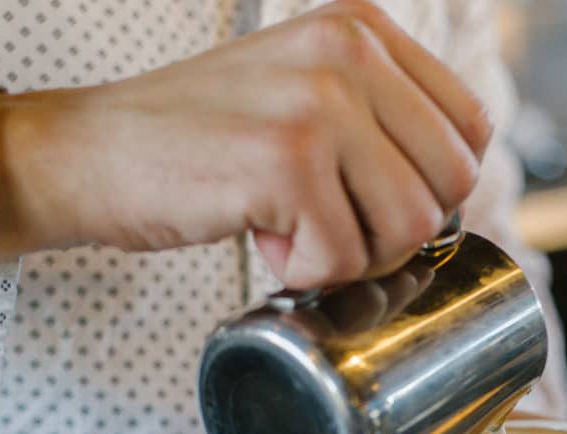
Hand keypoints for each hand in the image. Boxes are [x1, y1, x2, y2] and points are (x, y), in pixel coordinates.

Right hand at [0, 0, 490, 288]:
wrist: (96, 152)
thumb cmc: (201, 143)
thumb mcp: (302, 97)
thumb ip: (379, 122)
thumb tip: (449, 198)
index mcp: (363, 30)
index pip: (470, 130)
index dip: (432, 189)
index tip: (369, 203)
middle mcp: (350, 52)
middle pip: (450, 187)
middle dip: (393, 232)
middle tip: (329, 226)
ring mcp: (320, 103)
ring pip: (409, 228)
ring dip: (351, 255)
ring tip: (292, 229)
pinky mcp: (286, 161)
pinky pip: (343, 259)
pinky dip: (303, 270)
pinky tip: (261, 236)